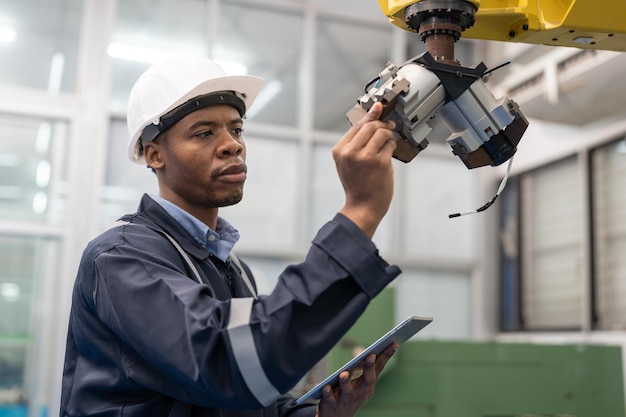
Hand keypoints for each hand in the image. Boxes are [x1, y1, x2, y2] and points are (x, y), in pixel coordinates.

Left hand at [315, 343, 398, 416]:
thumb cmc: (350, 395)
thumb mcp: (361, 384)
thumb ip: (367, 370)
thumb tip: (374, 352)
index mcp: (368, 385)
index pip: (379, 368)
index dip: (386, 356)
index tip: (394, 344)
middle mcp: (359, 392)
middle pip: (367, 380)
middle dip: (369, 368)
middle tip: (371, 356)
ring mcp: (346, 399)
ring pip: (347, 390)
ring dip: (346, 382)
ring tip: (344, 374)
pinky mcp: (332, 404)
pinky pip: (330, 398)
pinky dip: (328, 393)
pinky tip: (326, 387)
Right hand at [333, 101, 396, 237]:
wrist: (362, 207)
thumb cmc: (358, 185)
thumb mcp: (348, 162)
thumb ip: (356, 143)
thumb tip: (371, 119)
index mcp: (340, 150)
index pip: (357, 125)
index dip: (370, 115)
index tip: (379, 107)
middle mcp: (350, 152)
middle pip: (370, 126)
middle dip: (382, 124)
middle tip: (389, 126)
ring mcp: (365, 157)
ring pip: (382, 132)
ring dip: (389, 135)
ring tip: (388, 142)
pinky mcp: (380, 162)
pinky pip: (390, 144)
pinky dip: (392, 146)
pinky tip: (390, 152)